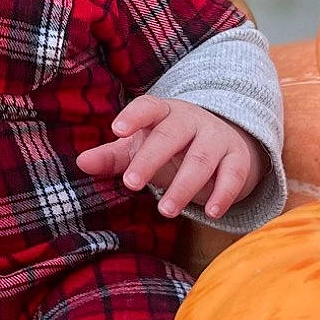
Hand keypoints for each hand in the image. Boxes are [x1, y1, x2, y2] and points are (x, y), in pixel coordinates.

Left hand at [76, 96, 262, 220]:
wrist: (223, 143)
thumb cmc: (170, 147)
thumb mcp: (140, 148)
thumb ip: (112, 156)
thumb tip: (80, 163)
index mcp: (164, 113)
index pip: (148, 107)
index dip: (133, 116)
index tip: (116, 130)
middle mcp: (192, 120)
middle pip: (172, 134)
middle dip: (151, 159)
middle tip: (131, 184)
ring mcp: (217, 137)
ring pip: (202, 158)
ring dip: (184, 186)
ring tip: (165, 210)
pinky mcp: (238, 158)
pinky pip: (234, 175)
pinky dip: (224, 194)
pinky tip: (211, 213)